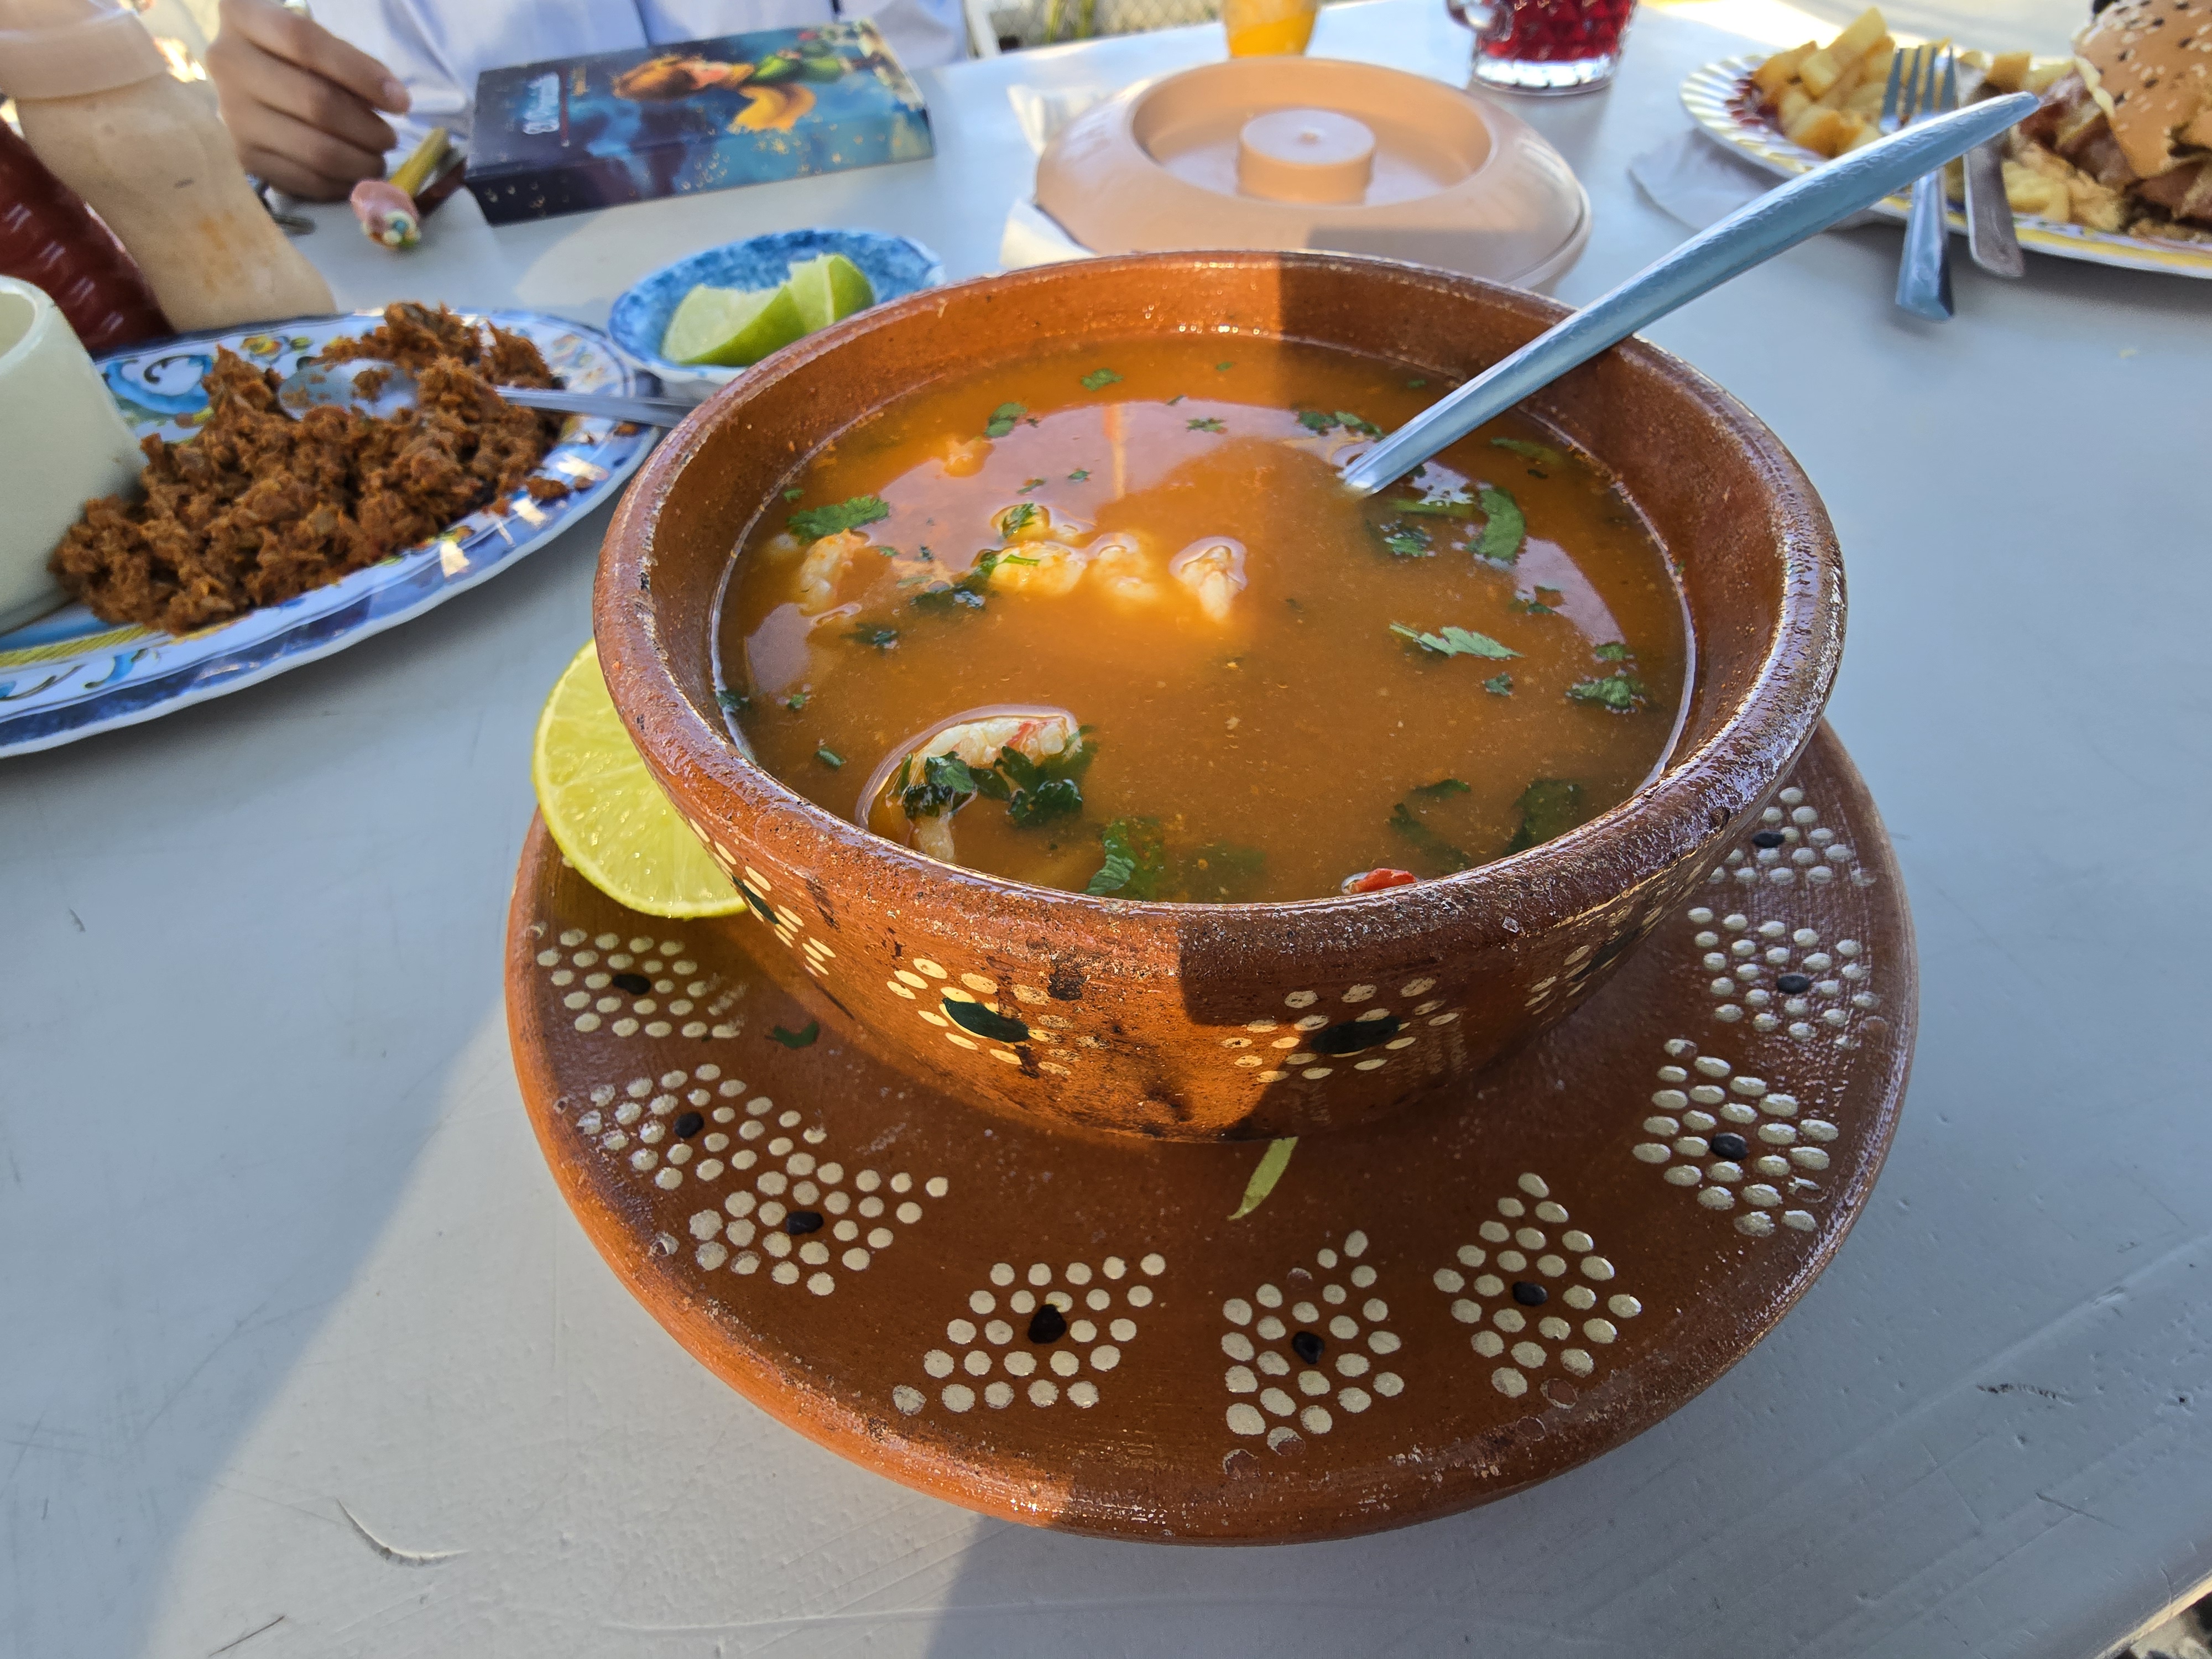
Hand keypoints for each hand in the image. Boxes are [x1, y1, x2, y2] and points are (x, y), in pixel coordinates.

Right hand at [207, 0, 410, 199]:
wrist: (244, 77)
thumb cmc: (289, 54)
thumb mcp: (313, 39)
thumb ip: (347, 61)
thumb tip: (392, 100)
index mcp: (242, 16)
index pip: (305, 42)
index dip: (359, 73)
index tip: (400, 101)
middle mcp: (227, 63)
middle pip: (314, 102)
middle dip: (367, 128)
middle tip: (390, 138)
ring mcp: (232, 114)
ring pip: (313, 150)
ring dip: (360, 162)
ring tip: (377, 159)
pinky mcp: (242, 156)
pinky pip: (303, 180)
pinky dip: (340, 184)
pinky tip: (355, 176)